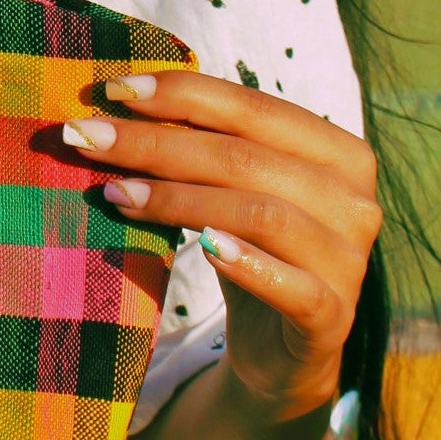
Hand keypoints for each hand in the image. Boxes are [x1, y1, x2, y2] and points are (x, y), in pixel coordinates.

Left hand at [65, 72, 379, 419]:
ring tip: (114, 192)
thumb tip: (118, 98)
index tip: (113, 88)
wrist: (278, 351)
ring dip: (177, 199)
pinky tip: (200, 248)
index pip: (253, 108)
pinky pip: (294, 287)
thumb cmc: (246, 247)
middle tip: (86, 138)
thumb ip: (196, 145)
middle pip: (244, 159)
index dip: (182, 93)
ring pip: (260, 214)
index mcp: (337, 153)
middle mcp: (354, 201)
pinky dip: (247, 264)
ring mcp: (349, 261)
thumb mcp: (224, 189)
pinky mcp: (333, 318)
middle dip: (156, 143)